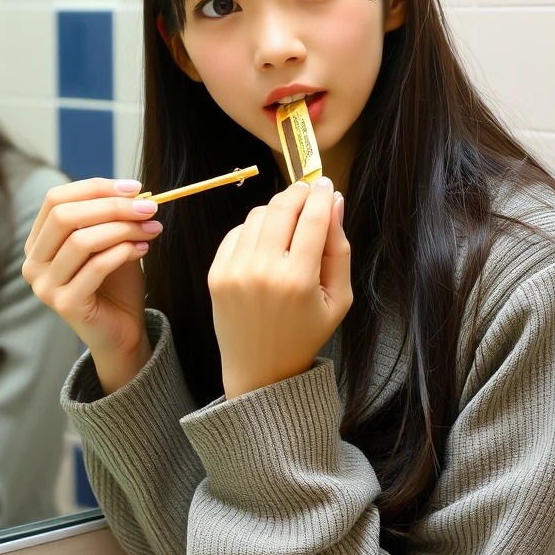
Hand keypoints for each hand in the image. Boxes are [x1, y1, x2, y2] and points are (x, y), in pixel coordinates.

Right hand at [22, 178, 162, 393]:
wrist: (122, 330)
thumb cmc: (115, 283)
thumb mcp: (111, 240)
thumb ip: (112, 217)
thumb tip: (132, 191)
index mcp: (38, 241)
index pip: (55, 199)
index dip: (95, 188)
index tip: (133, 187)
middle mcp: (33, 262)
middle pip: (64, 216)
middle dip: (111, 206)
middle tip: (147, 207)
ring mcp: (44, 285)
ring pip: (81, 241)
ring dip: (122, 229)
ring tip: (150, 228)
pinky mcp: (64, 304)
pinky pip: (95, 267)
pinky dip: (123, 252)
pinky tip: (143, 249)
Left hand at [209, 177, 350, 398]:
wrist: (259, 370)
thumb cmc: (306, 333)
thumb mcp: (338, 299)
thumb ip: (339, 249)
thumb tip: (335, 202)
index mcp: (298, 281)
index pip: (313, 219)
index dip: (322, 196)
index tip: (326, 184)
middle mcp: (263, 271)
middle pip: (281, 208)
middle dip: (298, 193)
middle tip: (308, 191)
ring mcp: (235, 271)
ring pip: (257, 215)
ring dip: (276, 209)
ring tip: (290, 221)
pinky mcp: (215, 273)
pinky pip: (237, 231)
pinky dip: (254, 228)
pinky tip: (267, 241)